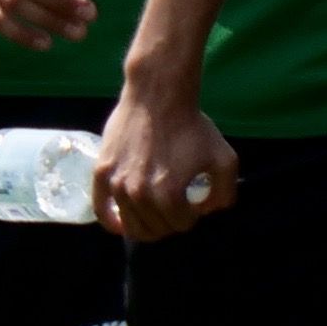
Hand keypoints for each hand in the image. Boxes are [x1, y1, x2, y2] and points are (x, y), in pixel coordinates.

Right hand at [95, 67, 237, 240]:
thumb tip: (207, 212)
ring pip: (131, 225)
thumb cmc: (193, 127)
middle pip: (156, 228)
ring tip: (155, 213)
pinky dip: (112, 221)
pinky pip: (101, 209)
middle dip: (170, 221)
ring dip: (146, 223)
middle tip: (175, 206)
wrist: (159, 97)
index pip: (181, 225)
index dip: (191, 215)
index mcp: (169, 194)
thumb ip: (224, 194)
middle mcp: (139, 194)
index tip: (193, 201)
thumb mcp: (225, 160)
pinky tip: (122, 223)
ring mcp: (117, 184)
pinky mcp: (101, 172)